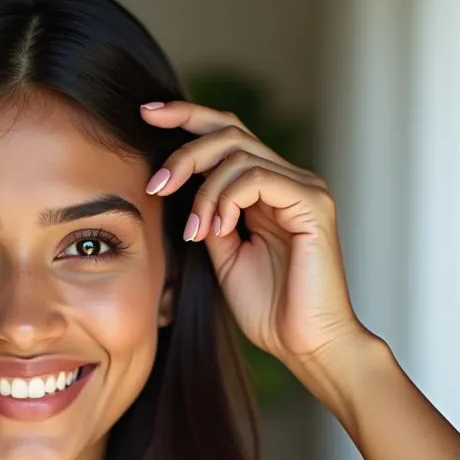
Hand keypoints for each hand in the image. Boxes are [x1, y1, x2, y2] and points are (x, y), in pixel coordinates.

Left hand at [140, 100, 369, 366]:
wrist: (304, 345)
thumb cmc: (269, 309)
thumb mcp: (222, 255)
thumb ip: (208, 216)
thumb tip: (180, 188)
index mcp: (267, 188)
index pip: (226, 134)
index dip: (186, 117)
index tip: (146, 114)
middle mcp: (288, 180)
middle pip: (229, 131)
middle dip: (184, 151)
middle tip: (155, 185)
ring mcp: (304, 189)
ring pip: (238, 154)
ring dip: (202, 190)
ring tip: (194, 231)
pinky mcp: (313, 205)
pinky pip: (258, 178)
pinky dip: (226, 199)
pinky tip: (216, 229)